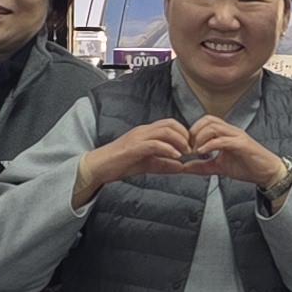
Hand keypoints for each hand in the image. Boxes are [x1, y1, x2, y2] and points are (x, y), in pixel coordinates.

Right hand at [73, 117, 209, 208]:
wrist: (98, 167)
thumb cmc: (120, 164)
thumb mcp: (147, 165)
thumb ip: (164, 164)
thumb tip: (182, 167)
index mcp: (146, 133)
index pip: (170, 124)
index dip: (184, 134)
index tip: (192, 147)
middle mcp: (143, 131)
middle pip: (170, 124)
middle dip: (185, 135)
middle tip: (192, 150)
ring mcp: (138, 137)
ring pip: (165, 131)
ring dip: (180, 141)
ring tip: (187, 153)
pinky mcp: (134, 147)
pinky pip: (154, 144)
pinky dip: (168, 149)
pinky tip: (176, 156)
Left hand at [188, 114, 290, 197]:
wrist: (268, 173)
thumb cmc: (248, 167)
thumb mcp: (219, 167)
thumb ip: (202, 166)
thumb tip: (184, 167)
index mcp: (226, 133)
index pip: (206, 122)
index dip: (193, 132)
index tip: (186, 147)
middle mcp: (232, 131)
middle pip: (208, 120)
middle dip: (194, 132)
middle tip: (188, 148)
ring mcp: (238, 136)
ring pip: (214, 127)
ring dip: (200, 138)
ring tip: (194, 151)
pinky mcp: (242, 145)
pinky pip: (223, 140)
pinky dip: (210, 145)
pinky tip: (202, 153)